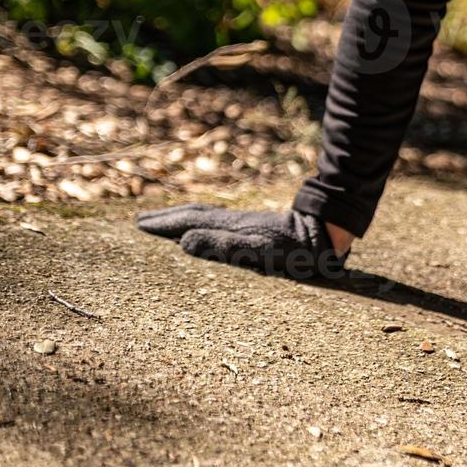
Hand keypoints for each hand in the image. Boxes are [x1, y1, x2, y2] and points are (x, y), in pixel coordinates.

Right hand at [136, 204, 347, 279]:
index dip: (164, 225)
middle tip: (142, 220)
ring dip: (183, 217)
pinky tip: (207, 228)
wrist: (327, 235)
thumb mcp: (257, 251)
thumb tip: (183, 241)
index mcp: (230, 228)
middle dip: (167, 218)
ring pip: (207, 216)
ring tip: (167, 220)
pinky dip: (202, 222)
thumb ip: (222, 246)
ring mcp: (246, 223)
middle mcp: (234, 222)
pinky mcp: (257, 228)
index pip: (189, 223)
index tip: (139, 225)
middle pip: (194, 215)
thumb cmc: (295, 251)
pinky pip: (220, 222)